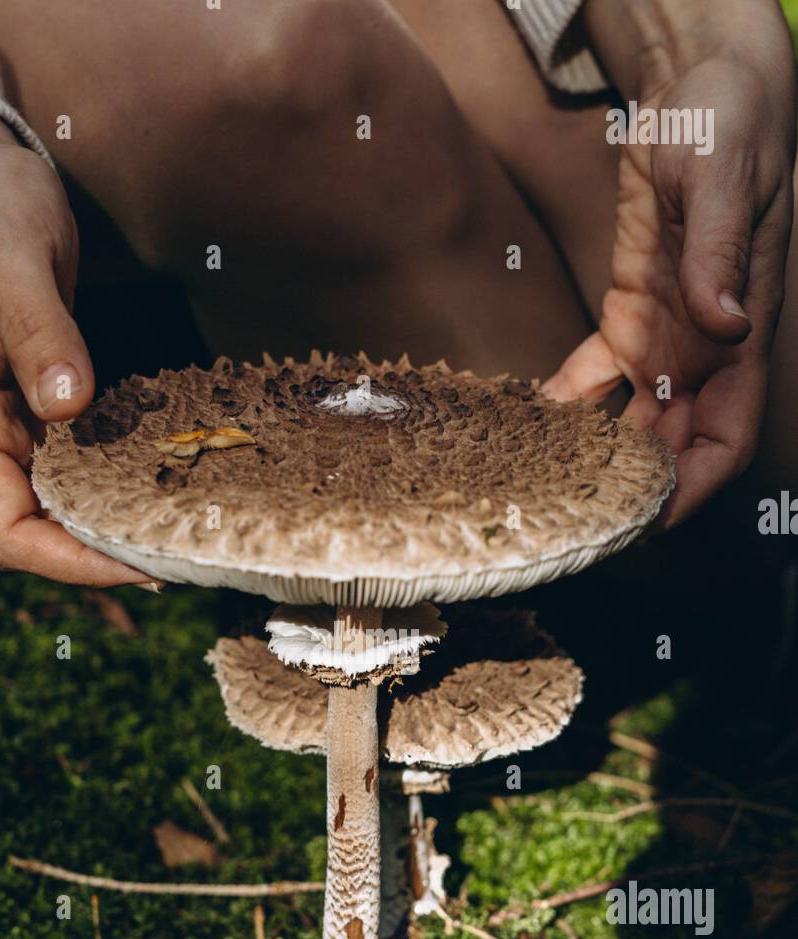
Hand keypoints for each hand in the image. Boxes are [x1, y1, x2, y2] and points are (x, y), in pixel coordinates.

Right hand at [0, 113, 148, 582]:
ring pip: (58, 508)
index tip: (138, 563)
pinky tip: (169, 481)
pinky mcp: (39, 408)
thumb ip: (38, 329)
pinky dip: (118, 483)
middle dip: (102, 555)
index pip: (0, 530)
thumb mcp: (10, 253)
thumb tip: (68, 406)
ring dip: (115, 525)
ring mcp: (9, 424)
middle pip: (34, 534)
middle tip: (186, 556)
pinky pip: (76, 466)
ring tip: (186, 531)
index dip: (65, 561)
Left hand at [545, 8, 796, 524]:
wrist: (700, 90)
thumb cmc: (729, 126)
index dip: (694, 489)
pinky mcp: (629, 314)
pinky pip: (594, 378)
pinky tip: (522, 424)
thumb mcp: (725, 182)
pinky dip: (563, 405)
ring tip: (538, 489)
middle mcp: (702, 353)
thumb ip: (720, 255)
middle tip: (568, 524)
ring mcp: (665, 338)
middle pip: (672, 449)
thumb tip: (727, 324)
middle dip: (631, 493)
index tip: (648, 523)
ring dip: (593, 459)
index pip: (727, 438)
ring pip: (631, 423)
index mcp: (739, 337)